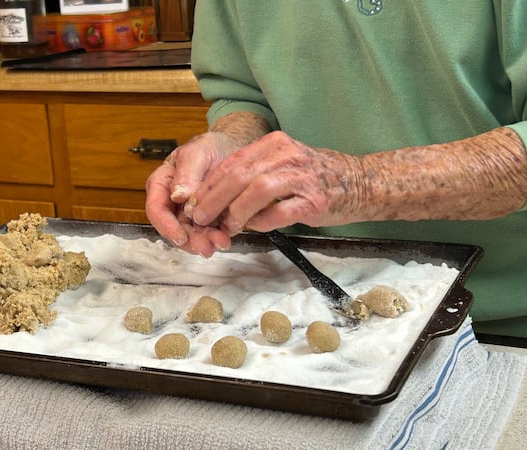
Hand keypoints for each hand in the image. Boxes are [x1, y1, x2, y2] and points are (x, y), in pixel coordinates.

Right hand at [145, 132, 238, 256]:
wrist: (233, 149)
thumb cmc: (210, 147)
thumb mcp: (197, 153)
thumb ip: (187, 173)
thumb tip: (178, 196)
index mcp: (162, 185)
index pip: (156, 209)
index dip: (166, 226)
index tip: (181, 236)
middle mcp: (173, 203)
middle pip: (174, 229)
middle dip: (190, 240)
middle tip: (205, 246)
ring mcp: (190, 214)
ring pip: (191, 235)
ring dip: (204, 242)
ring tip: (220, 242)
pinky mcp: (208, 220)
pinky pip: (208, 234)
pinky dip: (216, 239)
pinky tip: (226, 239)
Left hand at [189, 127, 526, 235]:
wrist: (361, 182)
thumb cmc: (317, 178)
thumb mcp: (283, 165)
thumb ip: (253, 176)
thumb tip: (216, 199)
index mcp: (274, 144)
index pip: (232, 162)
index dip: (208, 184)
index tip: (193, 202)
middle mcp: (286, 154)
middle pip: (239, 174)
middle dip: (214, 198)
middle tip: (199, 217)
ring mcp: (302, 175)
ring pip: (257, 190)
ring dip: (235, 211)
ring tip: (225, 227)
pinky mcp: (314, 199)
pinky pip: (280, 211)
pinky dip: (263, 221)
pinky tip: (254, 227)